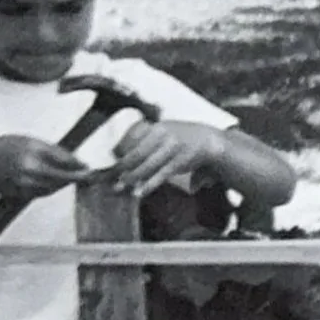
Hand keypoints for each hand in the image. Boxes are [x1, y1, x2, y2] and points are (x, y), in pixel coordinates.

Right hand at [0, 135, 93, 200]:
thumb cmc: (3, 149)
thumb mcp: (28, 141)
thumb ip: (51, 151)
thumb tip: (74, 160)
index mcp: (31, 148)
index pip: (62, 158)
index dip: (77, 164)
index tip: (87, 167)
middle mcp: (28, 167)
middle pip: (61, 176)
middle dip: (76, 177)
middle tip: (87, 176)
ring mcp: (24, 182)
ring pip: (53, 187)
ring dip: (64, 183)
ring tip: (72, 178)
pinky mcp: (21, 193)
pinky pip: (43, 192)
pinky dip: (52, 188)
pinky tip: (55, 183)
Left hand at [108, 120, 225, 197]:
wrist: (207, 139)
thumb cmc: (180, 137)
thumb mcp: (163, 130)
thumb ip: (145, 138)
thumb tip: (120, 152)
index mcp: (156, 126)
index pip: (131, 138)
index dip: (119, 150)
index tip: (112, 159)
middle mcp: (163, 136)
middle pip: (136, 153)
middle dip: (122, 167)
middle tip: (112, 176)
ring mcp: (171, 149)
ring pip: (146, 166)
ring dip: (132, 178)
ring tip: (120, 186)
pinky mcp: (178, 163)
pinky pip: (160, 176)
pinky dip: (148, 185)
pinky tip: (139, 193)